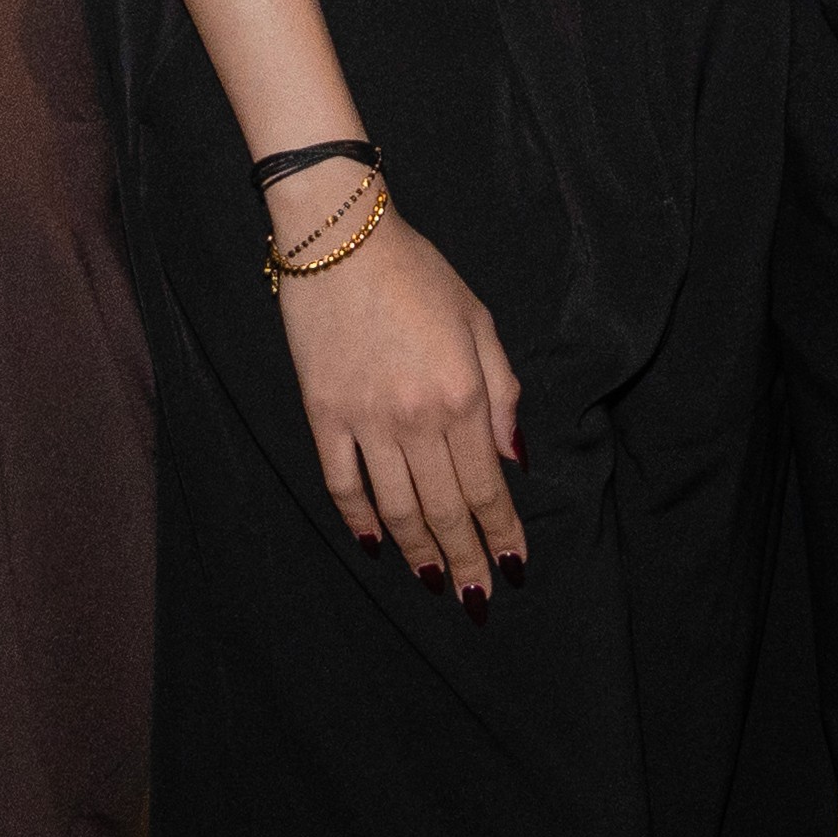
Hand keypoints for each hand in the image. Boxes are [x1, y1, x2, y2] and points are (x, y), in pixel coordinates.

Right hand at [274, 193, 526, 597]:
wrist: (341, 235)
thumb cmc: (418, 272)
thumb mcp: (479, 320)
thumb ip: (502, 393)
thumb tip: (514, 459)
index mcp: (463, 395)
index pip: (488, 487)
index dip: (502, 534)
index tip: (513, 570)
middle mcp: (417, 418)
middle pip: (446, 510)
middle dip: (467, 561)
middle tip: (477, 600)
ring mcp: (366, 420)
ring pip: (397, 508)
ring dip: (419, 553)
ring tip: (436, 583)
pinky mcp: (323, 414)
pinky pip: (342, 482)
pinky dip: (359, 519)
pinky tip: (374, 544)